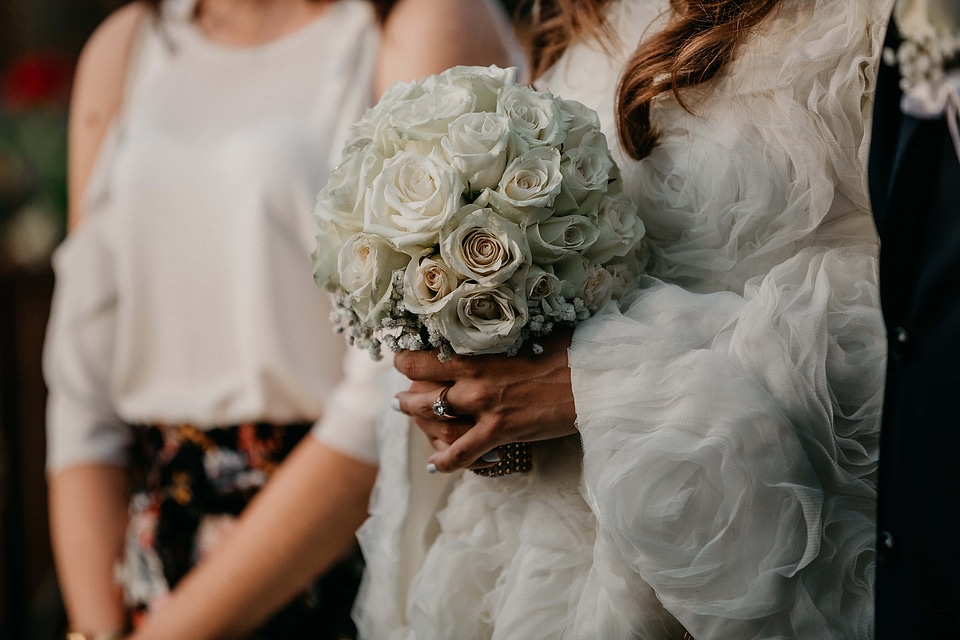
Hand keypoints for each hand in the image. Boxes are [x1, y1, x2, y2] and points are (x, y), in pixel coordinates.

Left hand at [393, 331, 577, 472]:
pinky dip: (445, 461)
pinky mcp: (500, 432)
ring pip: (433, 414)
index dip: (411, 355)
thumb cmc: (570, 349)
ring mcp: (484, 407)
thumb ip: (503, 334)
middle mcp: (474, 378)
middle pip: (422, 383)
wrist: (595, 378)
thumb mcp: (530, 332)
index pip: (430, 352)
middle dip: (406, 386)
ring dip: (414, 415)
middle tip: (399, 389)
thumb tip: (495, 323)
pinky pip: (461, 452)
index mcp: (481, 349)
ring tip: (404, 411)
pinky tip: (433, 465)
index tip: (405, 354)